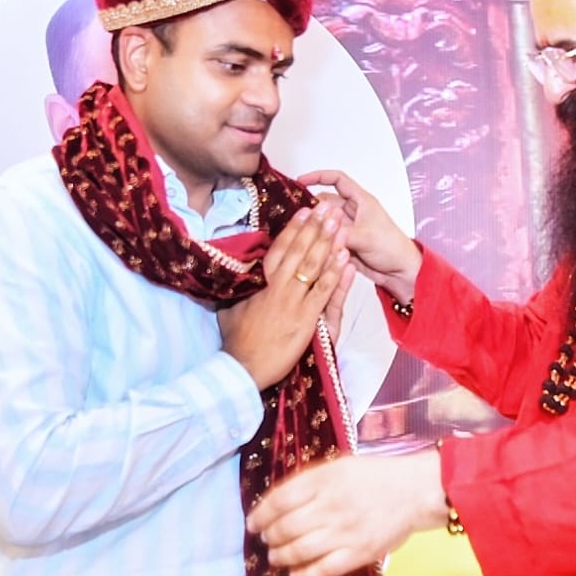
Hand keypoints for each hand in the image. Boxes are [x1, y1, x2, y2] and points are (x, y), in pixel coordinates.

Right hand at [218, 204, 348, 386]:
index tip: (303, 212)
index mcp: (261, 284)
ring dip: (328, 242)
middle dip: (315, 227)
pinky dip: (336, 273)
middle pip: (299, 251)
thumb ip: (240, 290)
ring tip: (339, 222)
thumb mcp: (230, 309)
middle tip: (326, 207)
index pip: (279, 250)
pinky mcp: (307, 319)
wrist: (243, 368)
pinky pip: (324, 291)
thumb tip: (237, 274)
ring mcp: (293, 301)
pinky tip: (345, 258)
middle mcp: (278, 287)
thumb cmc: (236, 342)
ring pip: (313, 265)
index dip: (293, 229)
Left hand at [247, 450, 446, 575]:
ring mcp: (345, 532)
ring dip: (281, 557)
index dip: (261, 514)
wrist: (414, 491)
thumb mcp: (339, 467)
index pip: (281, 499)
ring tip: (276, 557)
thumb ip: (311, 482)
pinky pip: (323, 570)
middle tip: (266, 540)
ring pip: (300, 550)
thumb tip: (278, 502)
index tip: (253, 523)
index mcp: (325, 480)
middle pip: (286, 527)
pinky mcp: (359, 553)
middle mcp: (331, 506)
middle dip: (270, 537)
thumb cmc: (375, 476)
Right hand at [300, 170, 421, 305]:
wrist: (400, 272)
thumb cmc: (393, 248)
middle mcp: (352, 212)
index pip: (337, 180)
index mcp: (361, 201)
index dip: (319, 176)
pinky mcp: (343, 244)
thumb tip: (320, 230)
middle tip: (297, 216)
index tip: (301, 181)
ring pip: (324, 223)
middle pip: (325, 203)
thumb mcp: (366, 237)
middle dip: (312, 208)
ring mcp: (346, 229)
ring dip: (315, 227)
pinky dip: (319, 242)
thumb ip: (342, 232)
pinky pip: (326, 239)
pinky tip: (310, 246)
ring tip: (300, 232)